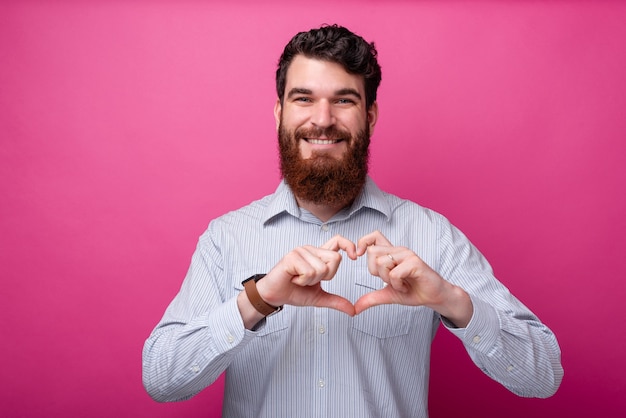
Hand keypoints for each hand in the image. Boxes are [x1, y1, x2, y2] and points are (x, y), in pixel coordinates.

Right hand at [256, 235, 357, 315]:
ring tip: (299, 280)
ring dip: (311, 281)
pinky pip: (309, 271)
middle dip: (326, 276)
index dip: (349, 245)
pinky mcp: (291, 257)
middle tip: (310, 280)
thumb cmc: (294, 292)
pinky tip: (293, 279)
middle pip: (335, 259)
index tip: (355, 256)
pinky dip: (302, 281)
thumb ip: (336, 301)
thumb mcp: (319, 298)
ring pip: (321, 268)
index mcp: (318, 255)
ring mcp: (301, 251)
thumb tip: (353, 310)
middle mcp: (311, 249)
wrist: (274, 296)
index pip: (338, 241)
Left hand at [354, 231, 472, 326]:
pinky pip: (394, 273)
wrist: (434, 297)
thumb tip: (355, 308)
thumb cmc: (414, 291)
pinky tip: (405, 286)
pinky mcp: (415, 263)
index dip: (363, 243)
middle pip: (372, 252)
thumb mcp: (388, 294)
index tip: (358, 257)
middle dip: (375, 271)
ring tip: (399, 284)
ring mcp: (407, 255)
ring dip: (387, 279)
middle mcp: (399, 250)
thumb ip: (371, 298)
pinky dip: (397, 284)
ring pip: (382, 262)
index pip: (373, 237)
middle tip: (389, 280)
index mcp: (391, 253)